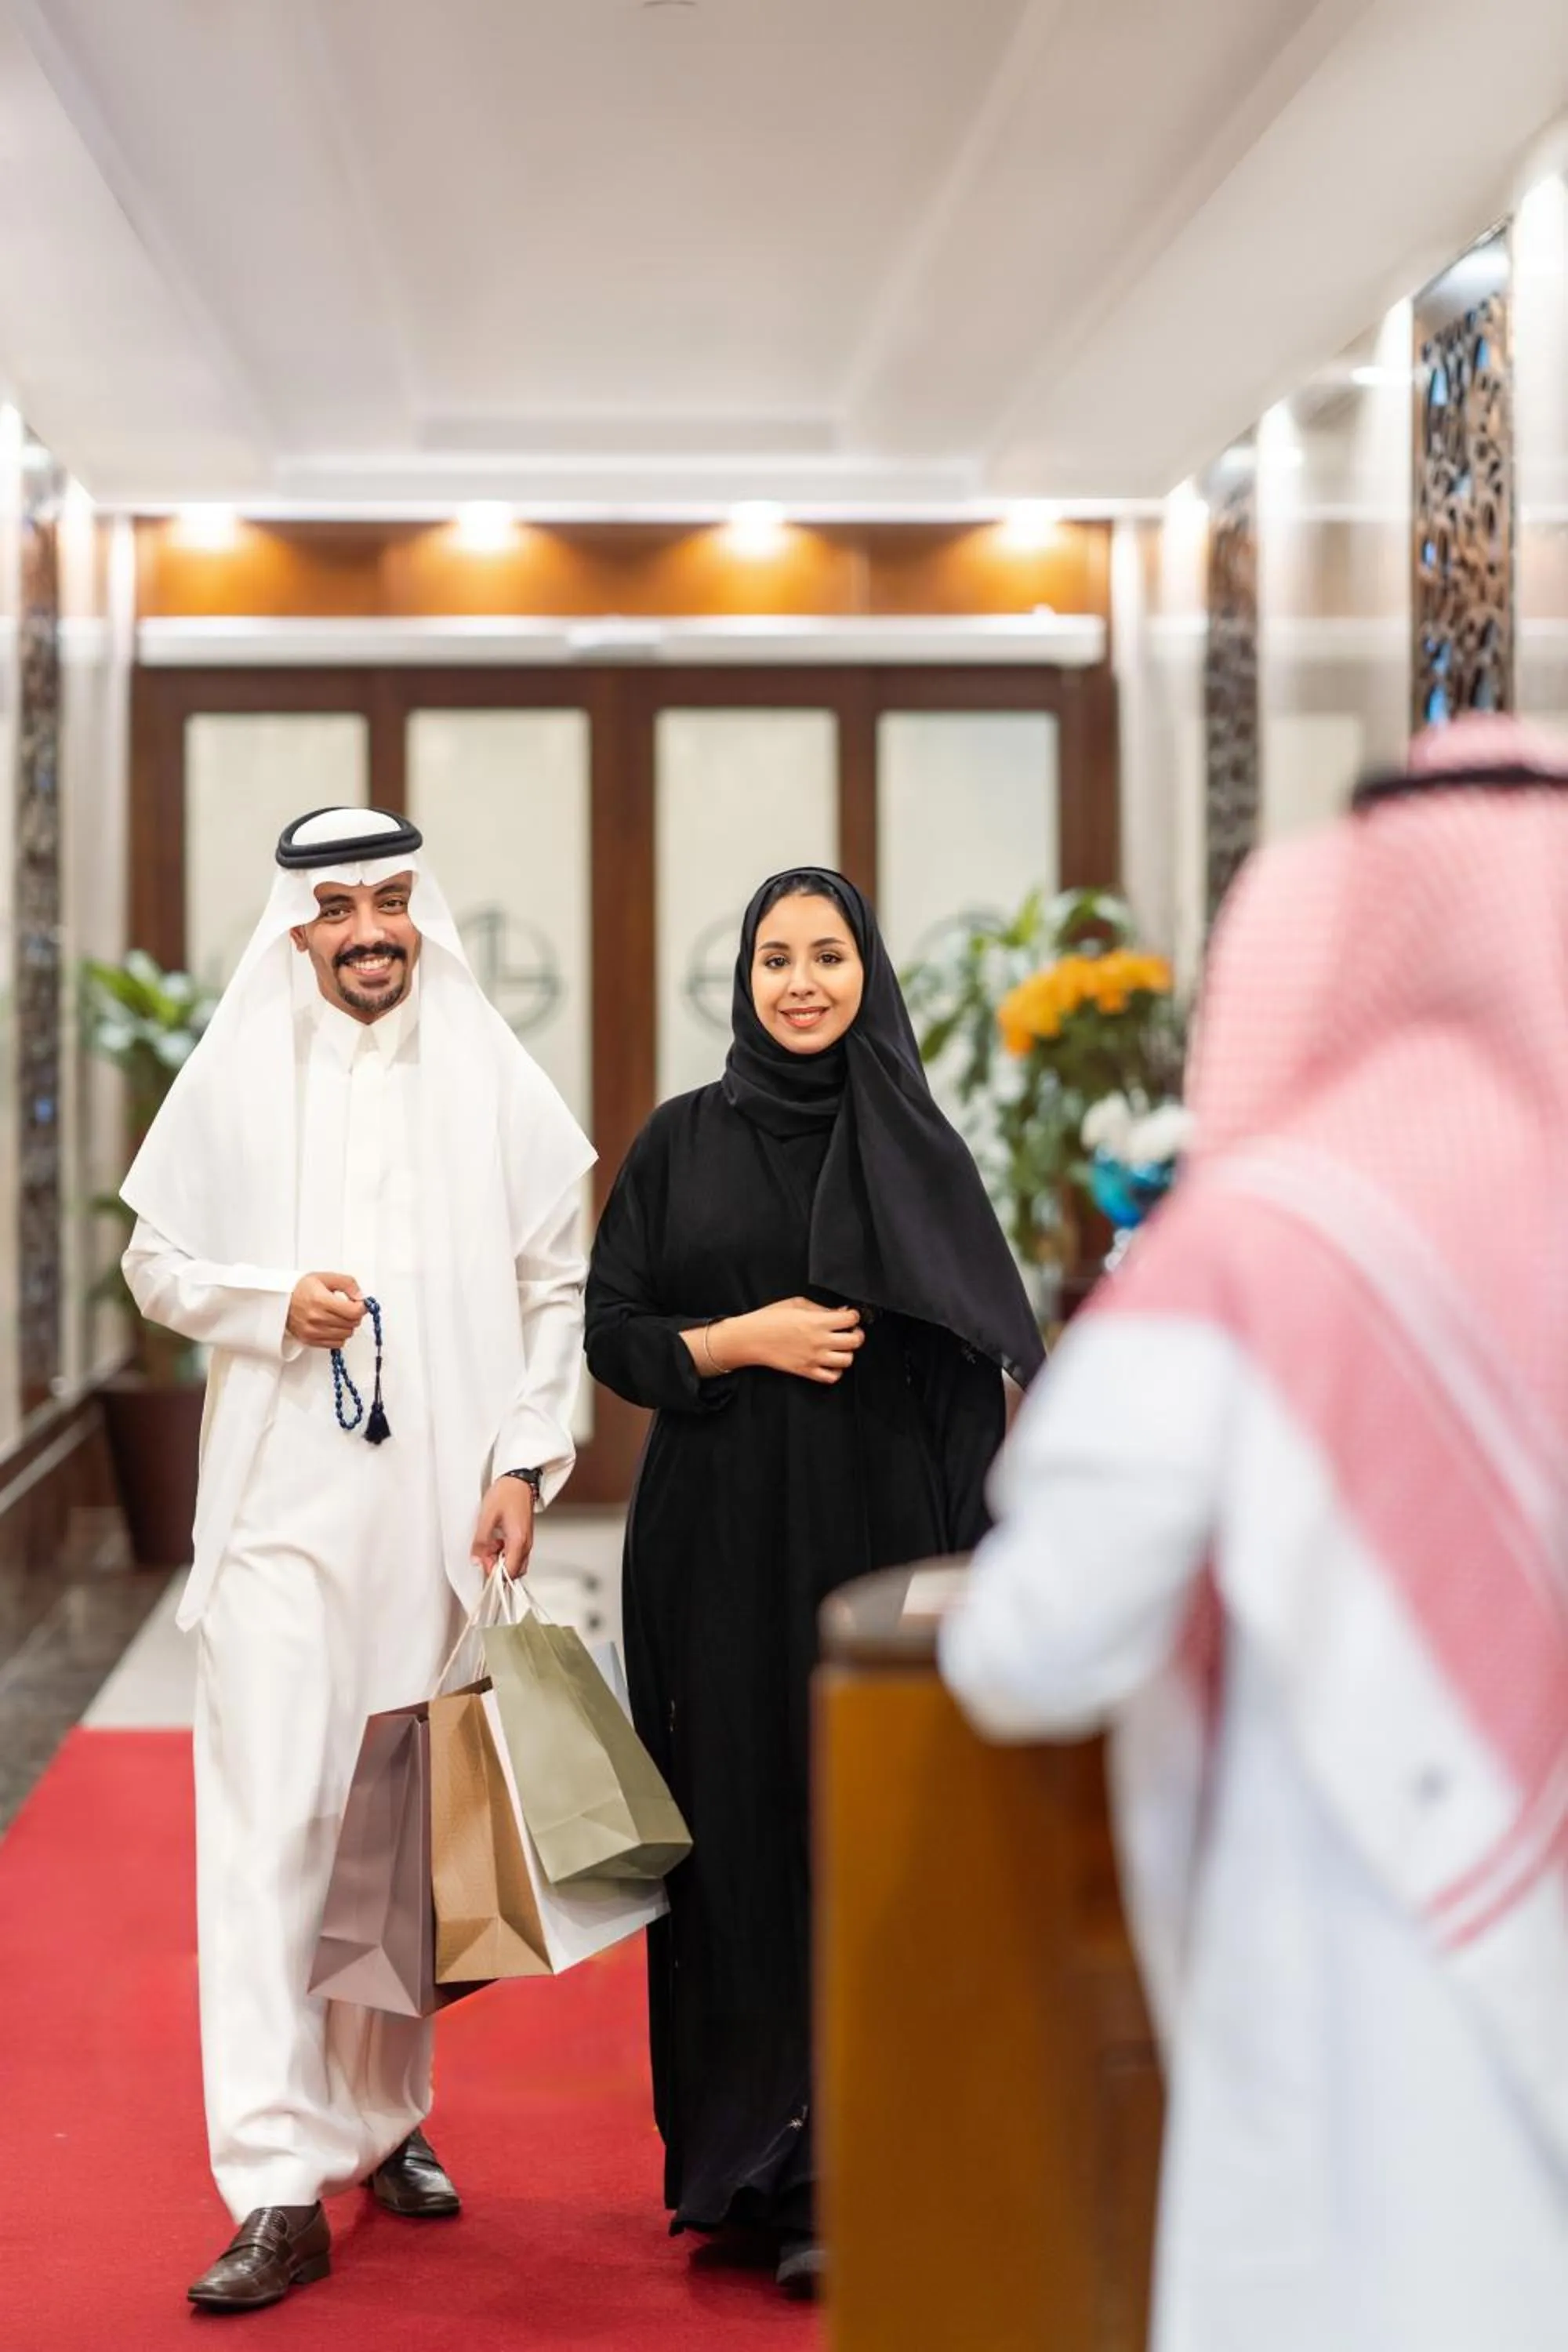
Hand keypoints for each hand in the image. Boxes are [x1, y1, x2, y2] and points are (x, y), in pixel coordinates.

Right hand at [287, 1272, 364, 1348]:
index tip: (359, 1303)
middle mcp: (316, 1318)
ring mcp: (312, 1331)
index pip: (353, 1312)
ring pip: (346, 1334)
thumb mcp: (326, 1278)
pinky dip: (339, 1335)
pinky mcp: (310, 1340)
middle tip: (348, 1308)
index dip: (361, 1307)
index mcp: (320, 1300)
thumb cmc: (303, 1288)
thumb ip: (348, 1284)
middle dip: (355, 1315)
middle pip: (352, 1324)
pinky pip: (336, 1344)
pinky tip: (333, 1325)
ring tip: (339, 1316)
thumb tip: (360, 1297)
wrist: (282, 1300)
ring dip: (347, 1326)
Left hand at [471, 1478, 535, 1580]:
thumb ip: (480, 1541)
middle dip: (497, 1569)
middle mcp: (526, 1544)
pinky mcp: (524, 1537)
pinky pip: (515, 1553)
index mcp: (518, 1541)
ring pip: (515, 1563)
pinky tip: (495, 1541)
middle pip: (514, 1571)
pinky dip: (504, 1552)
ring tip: (488, 1545)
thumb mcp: (487, 1517)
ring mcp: (526, 1541)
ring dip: (500, 1560)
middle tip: (483, 1555)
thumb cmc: (506, 1493)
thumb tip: (476, 1559)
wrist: (519, 1480)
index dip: (494, 1574)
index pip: (509, 1572)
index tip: (482, 1565)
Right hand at [726, 1297, 864, 1384]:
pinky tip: (831, 1362)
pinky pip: (831, 1377)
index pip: (850, 1319)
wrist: (750, 1338)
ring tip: (840, 1347)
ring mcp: (814, 1358)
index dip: (854, 1316)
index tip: (850, 1315)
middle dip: (856, 1334)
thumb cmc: (770, 1318)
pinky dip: (836, 1371)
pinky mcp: (806, 1371)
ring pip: (847, 1360)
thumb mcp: (797, 1304)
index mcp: (817, 1322)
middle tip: (850, 1331)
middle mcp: (819, 1341)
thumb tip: (841, 1311)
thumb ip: (821, 1309)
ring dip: (847, 1352)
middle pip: (855, 1341)